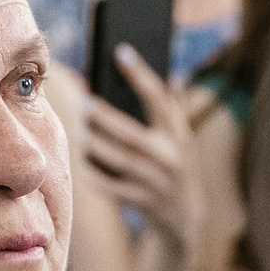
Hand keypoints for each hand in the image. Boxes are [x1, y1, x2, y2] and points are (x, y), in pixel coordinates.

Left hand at [84, 44, 200, 258]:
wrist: (188, 219)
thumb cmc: (179, 168)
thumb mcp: (184, 139)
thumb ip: (177, 108)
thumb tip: (177, 73)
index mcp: (180, 134)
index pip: (160, 98)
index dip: (140, 74)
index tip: (121, 52)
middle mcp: (171, 157)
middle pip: (134, 134)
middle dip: (108, 118)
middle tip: (85, 104)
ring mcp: (158, 181)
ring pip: (123, 162)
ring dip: (98, 147)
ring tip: (81, 134)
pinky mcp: (146, 202)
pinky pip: (117, 190)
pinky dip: (99, 180)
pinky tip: (84, 168)